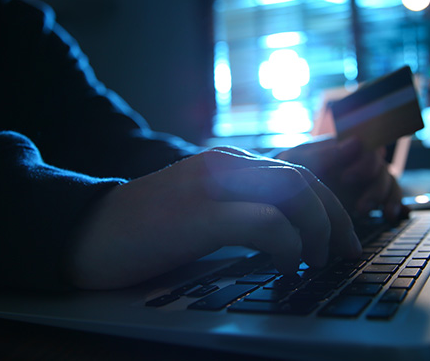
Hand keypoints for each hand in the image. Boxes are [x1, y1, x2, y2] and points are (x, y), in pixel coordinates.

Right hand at [68, 147, 361, 289]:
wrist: (85, 233)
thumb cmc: (144, 230)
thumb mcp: (201, 209)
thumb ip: (239, 208)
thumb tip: (288, 234)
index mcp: (228, 163)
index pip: (298, 172)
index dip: (330, 206)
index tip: (343, 238)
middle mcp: (225, 165)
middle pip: (304, 180)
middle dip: (336, 219)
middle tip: (344, 254)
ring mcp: (212, 186)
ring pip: (294, 192)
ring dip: (318, 230)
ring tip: (314, 261)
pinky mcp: (200, 215)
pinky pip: (266, 224)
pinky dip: (288, 246)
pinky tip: (284, 266)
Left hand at [276, 137, 403, 221]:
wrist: (278, 195)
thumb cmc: (286, 171)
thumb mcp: (296, 159)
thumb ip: (323, 153)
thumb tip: (357, 142)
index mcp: (343, 147)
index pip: (367, 147)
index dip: (364, 163)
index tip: (346, 179)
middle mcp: (359, 162)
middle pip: (382, 168)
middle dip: (375, 188)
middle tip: (359, 206)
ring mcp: (365, 181)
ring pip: (389, 184)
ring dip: (386, 198)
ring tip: (373, 214)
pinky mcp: (369, 199)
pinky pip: (391, 199)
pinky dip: (395, 206)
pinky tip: (390, 216)